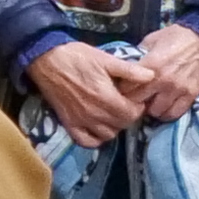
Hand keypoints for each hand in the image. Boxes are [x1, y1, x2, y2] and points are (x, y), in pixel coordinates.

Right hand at [27, 42, 148, 146]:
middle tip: (124, 103)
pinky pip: (87, 141)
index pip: (132, 114)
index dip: (137, 107)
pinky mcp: (69, 124)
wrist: (46, 60)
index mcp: (106, 98)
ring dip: (114, 126)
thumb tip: (152, 76)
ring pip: (107, 135)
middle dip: (128, 115)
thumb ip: (129, 71)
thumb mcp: (106, 58)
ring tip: (112, 112)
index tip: (134, 98)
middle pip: (122, 125)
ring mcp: (81, 121)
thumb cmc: (77, 57)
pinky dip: (95, 138)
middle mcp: (95, 114)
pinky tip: (98, 126)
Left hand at [130, 22, 198, 118]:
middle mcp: (162, 81)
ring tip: (152, 102)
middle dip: (134, 101)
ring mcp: (177, 90)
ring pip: (155, 112)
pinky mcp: (190, 96)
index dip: (122, 89)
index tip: (123, 89)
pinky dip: (167, 113)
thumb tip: (127, 67)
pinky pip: (174, 114)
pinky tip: (165, 106)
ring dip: (151, 108)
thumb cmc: (178, 36)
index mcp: (150, 65)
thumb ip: (139, 54)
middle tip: (136, 98)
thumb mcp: (153, 39)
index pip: (126, 87)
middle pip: (137, 102)